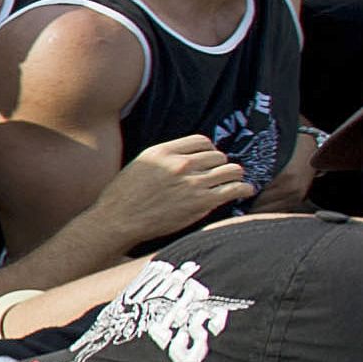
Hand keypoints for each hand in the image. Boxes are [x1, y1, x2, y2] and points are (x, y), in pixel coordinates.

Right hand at [89, 134, 254, 245]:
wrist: (117, 220)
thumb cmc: (123, 196)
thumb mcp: (140, 166)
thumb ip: (164, 159)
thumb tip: (187, 159)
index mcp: (163, 152)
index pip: (201, 141)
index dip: (209, 150)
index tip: (210, 159)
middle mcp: (180, 164)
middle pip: (218, 155)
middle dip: (220, 165)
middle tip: (220, 174)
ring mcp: (192, 182)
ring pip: (231, 170)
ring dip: (234, 175)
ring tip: (235, 181)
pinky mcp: (201, 202)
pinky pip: (234, 189)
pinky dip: (244, 189)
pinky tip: (245, 191)